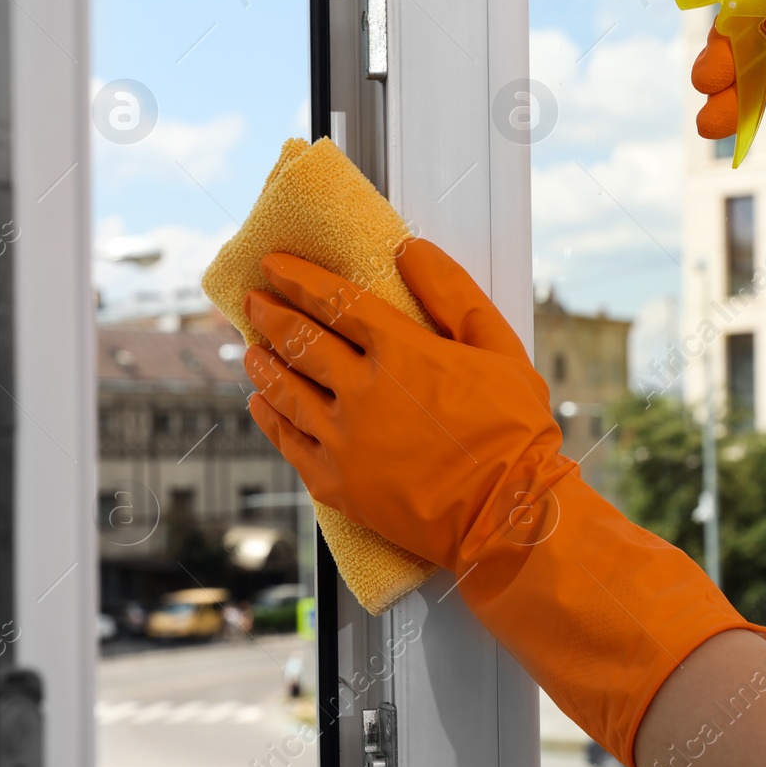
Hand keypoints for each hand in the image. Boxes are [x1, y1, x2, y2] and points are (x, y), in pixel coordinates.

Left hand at [244, 237, 765, 766]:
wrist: (507, 517)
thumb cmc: (513, 433)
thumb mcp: (499, 349)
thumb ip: (453, 294)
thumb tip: (410, 249)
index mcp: (402, 352)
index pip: (334, 301)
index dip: (298, 279)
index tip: (274, 265)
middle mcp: (363, 391)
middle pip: (300, 341)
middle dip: (271, 315)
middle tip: (254, 302)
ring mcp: (344, 439)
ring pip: (285, 389)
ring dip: (264, 363)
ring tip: (252, 348)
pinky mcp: (336, 483)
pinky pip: (288, 441)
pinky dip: (269, 416)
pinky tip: (260, 402)